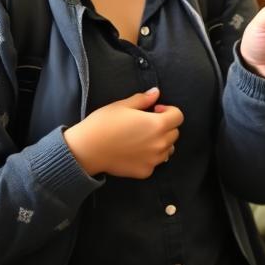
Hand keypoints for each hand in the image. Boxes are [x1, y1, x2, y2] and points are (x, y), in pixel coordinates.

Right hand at [64, 87, 183, 178]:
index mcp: (158, 125)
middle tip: (147, 124)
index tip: (155, 110)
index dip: (168, 110)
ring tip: (143, 138)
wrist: (86, 150)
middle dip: (165, 126)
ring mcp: (153, 160)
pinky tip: (136, 151)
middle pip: (174, 133)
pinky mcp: (145, 172)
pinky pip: (155, 162)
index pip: (178, 116)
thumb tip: (156, 93)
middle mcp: (160, 143)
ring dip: (161, 142)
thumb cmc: (104, 124)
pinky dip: (151, 157)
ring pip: (168, 149)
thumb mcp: (123, 105)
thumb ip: (143, 99)